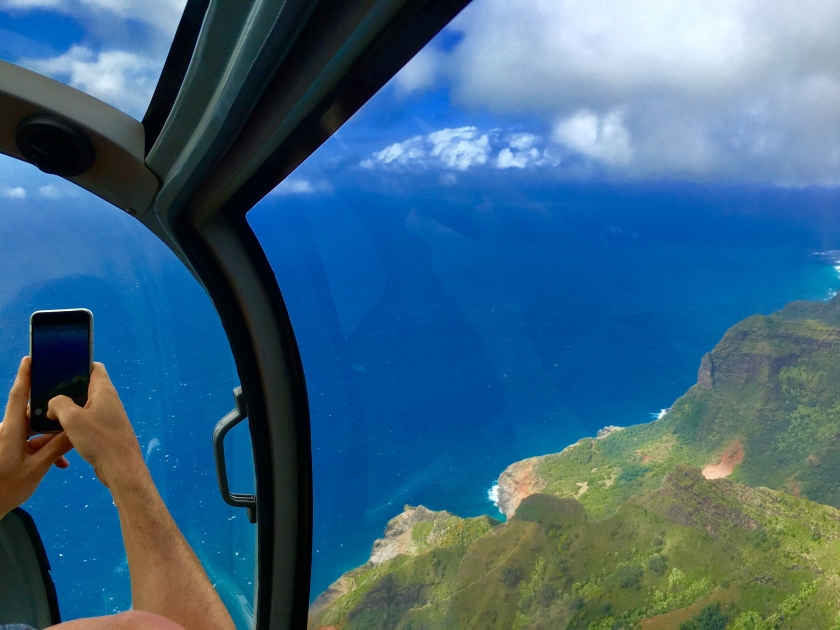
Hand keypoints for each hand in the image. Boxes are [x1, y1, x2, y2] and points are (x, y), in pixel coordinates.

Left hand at [0, 357, 73, 518]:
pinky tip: (58, 463)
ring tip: (65, 451)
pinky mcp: (10, 450)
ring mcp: (8, 441)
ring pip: (33, 430)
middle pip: (31, 413)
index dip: (24, 376)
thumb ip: (57, 447)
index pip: (17, 396)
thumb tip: (75, 431)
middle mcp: (7, 431)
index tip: (30, 358)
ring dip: (50, 439)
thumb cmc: (7, 488)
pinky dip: (43, 449)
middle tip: (68, 408)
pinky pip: (30, 442)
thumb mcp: (37, 468)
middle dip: (51, 414)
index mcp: (10, 431)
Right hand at [47, 362, 142, 488]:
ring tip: (49, 413)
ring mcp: (108, 416)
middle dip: (67, 389)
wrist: (120, 467)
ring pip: (84, 406)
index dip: (79, 364)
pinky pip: (87, 421)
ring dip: (69, 409)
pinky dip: (74, 422)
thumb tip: (53, 404)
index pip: (94, 367)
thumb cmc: (99, 440)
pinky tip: (60, 430)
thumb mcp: (72, 418)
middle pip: (86, 387)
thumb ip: (59, 404)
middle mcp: (108, 400)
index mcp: (104, 390)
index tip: (60, 368)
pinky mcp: (105, 431)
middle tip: (47, 394)